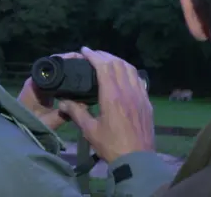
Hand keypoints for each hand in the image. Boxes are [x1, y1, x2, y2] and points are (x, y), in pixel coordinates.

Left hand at [18, 52, 84, 129]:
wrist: (18, 131)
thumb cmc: (29, 125)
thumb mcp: (48, 122)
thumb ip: (65, 114)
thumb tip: (84, 104)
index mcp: (36, 83)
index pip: (52, 64)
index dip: (67, 59)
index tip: (81, 59)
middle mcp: (37, 80)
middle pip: (56, 66)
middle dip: (71, 64)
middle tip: (88, 64)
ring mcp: (40, 85)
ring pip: (57, 73)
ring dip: (70, 71)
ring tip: (86, 70)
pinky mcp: (44, 91)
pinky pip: (57, 81)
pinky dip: (67, 80)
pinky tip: (79, 82)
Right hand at [58, 46, 154, 162]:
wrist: (137, 160)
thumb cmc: (111, 146)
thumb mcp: (90, 130)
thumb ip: (77, 113)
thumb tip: (63, 102)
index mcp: (112, 96)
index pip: (104, 67)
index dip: (94, 55)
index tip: (85, 50)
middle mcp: (128, 91)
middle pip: (117, 64)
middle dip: (104, 55)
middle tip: (93, 54)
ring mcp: (140, 96)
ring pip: (130, 69)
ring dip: (118, 61)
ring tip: (107, 61)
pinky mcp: (147, 102)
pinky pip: (139, 79)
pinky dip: (129, 71)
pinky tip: (124, 74)